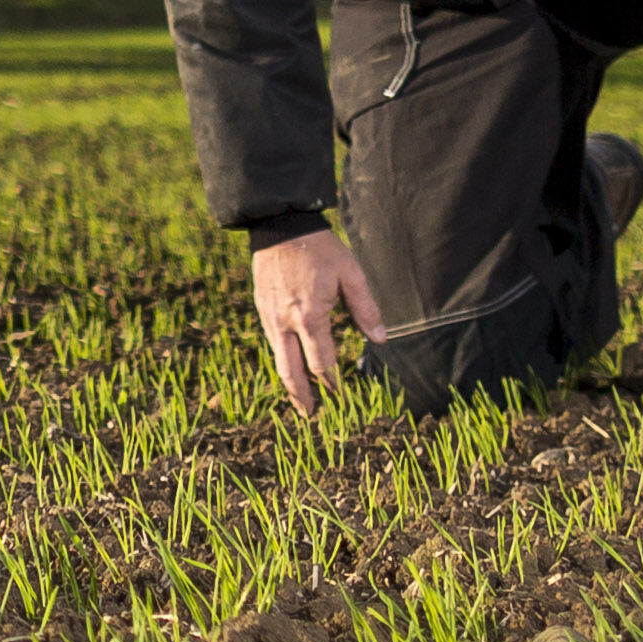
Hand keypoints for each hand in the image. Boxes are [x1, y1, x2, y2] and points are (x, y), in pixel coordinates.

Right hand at [249, 226, 389, 414]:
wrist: (280, 226)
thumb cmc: (320, 250)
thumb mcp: (350, 274)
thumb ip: (366, 309)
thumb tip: (381, 340)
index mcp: (310, 317)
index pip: (321, 362)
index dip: (331, 382)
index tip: (339, 394)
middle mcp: (285, 323)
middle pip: (292, 371)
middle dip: (302, 395)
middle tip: (310, 415)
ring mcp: (269, 317)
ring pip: (278, 359)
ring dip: (289, 381)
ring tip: (298, 399)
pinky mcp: (261, 308)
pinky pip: (271, 341)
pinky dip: (281, 359)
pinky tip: (288, 363)